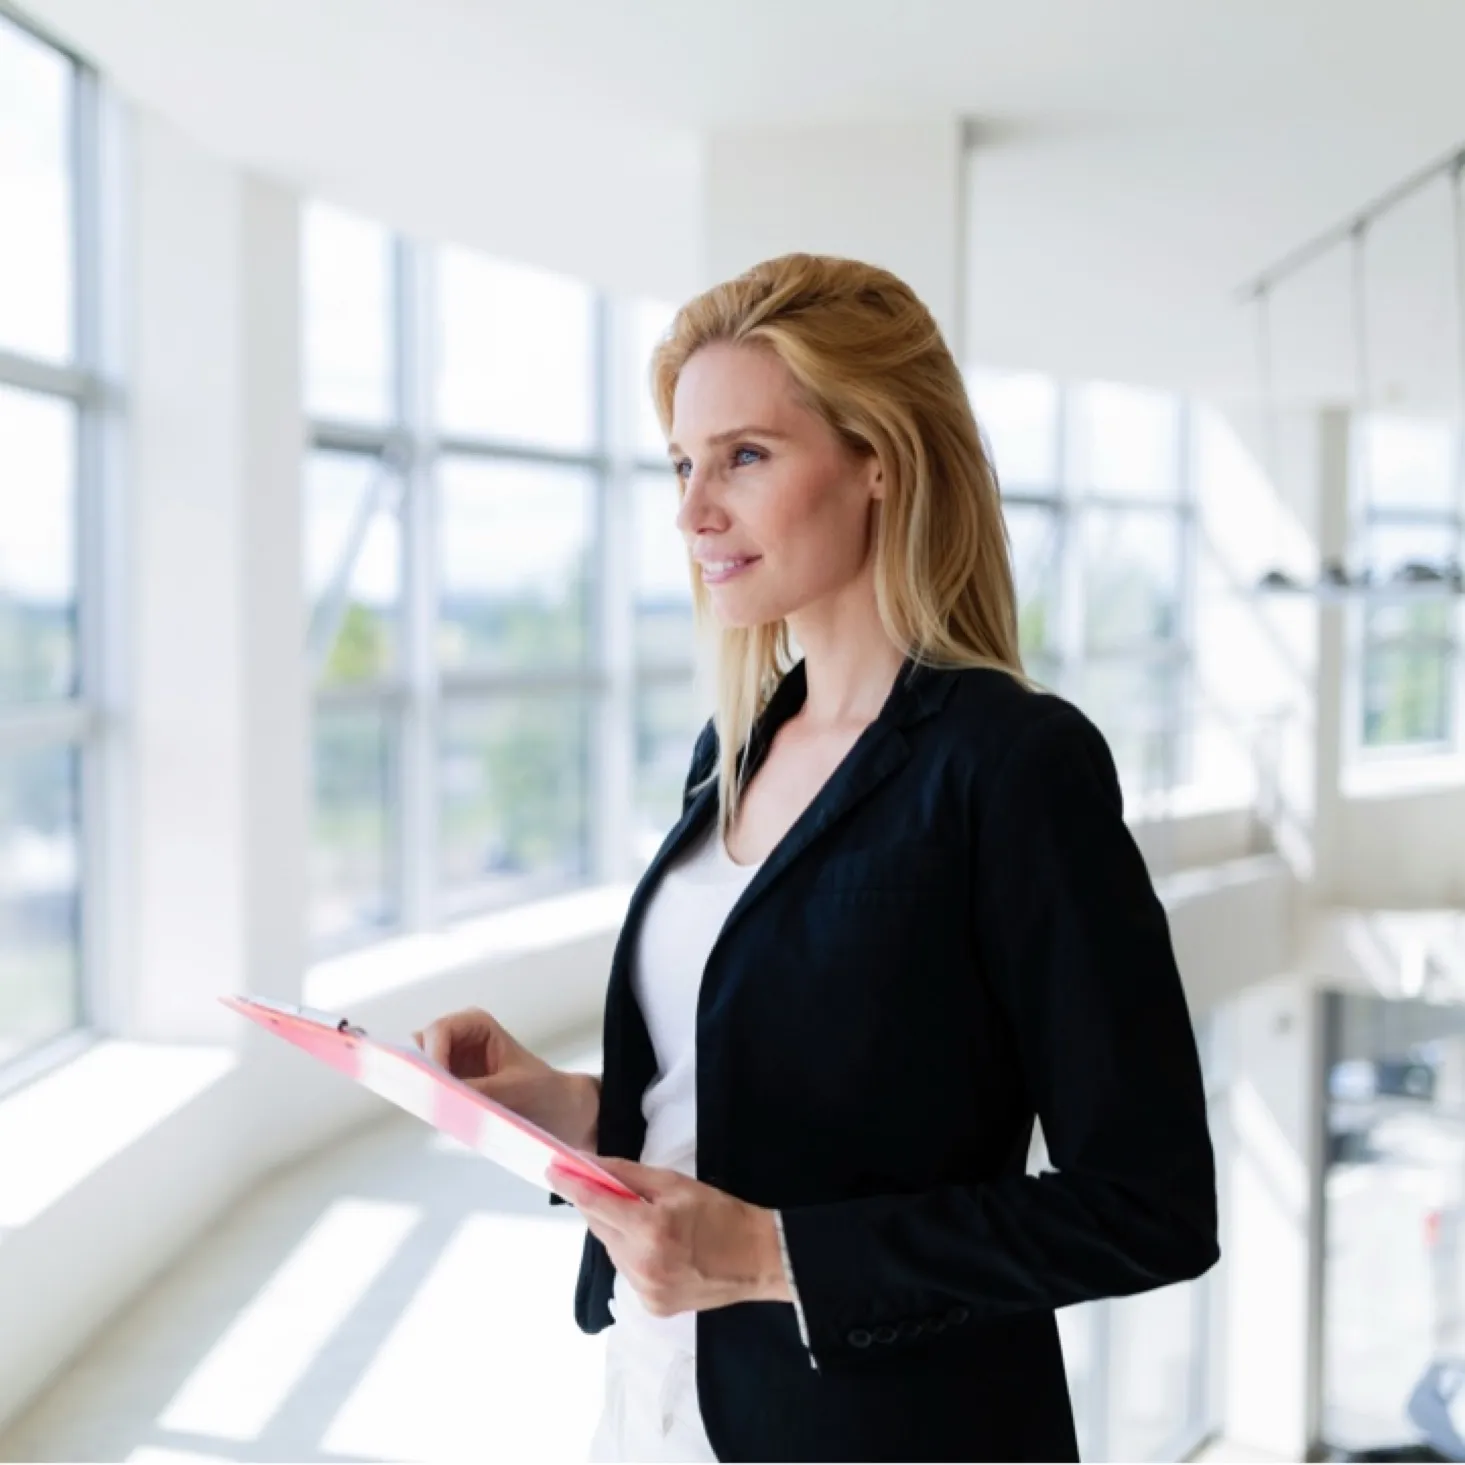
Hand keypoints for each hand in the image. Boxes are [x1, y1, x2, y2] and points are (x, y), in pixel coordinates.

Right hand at [412, 1006, 598, 1150]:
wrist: (561, 1112)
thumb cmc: (543, 1092)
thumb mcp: (513, 1092)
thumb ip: (476, 1090)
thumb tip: (439, 1096)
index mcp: (476, 1025)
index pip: (438, 1032)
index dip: (431, 1057)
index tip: (436, 1088)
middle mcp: (458, 1039)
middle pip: (421, 1050)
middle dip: (423, 1075)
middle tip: (428, 1103)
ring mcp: (451, 1064)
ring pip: (420, 1074)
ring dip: (425, 1092)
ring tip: (437, 1113)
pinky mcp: (450, 1089)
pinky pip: (429, 1094)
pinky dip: (431, 1105)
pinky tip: (443, 1120)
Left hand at [546, 1156, 788, 1315]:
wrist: (757, 1259)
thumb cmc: (720, 1214)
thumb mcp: (676, 1184)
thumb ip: (630, 1176)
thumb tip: (592, 1166)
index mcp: (651, 1230)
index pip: (596, 1204)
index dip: (571, 1185)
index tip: (552, 1171)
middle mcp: (642, 1266)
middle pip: (601, 1228)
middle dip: (599, 1207)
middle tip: (605, 1188)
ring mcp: (646, 1291)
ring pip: (613, 1251)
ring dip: (617, 1232)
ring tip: (645, 1220)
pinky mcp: (652, 1307)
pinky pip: (628, 1272)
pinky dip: (632, 1255)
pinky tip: (656, 1246)